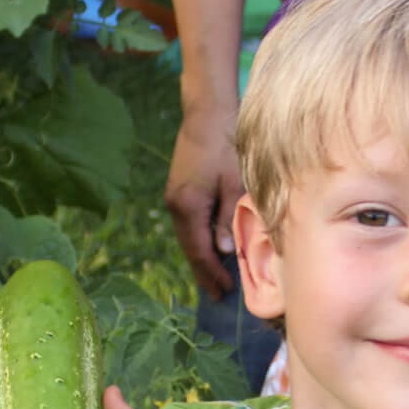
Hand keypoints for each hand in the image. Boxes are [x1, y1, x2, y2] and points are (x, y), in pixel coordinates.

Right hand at [165, 105, 244, 299]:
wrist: (207, 112)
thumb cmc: (225, 144)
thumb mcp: (234, 184)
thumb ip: (228, 219)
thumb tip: (224, 251)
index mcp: (188, 206)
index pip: (199, 250)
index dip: (212, 272)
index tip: (225, 290)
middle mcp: (176, 206)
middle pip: (189, 249)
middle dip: (203, 273)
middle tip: (217, 296)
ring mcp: (174, 198)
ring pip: (187, 238)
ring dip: (200, 260)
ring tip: (212, 280)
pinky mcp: (179, 191)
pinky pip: (188, 226)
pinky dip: (198, 242)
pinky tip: (208, 251)